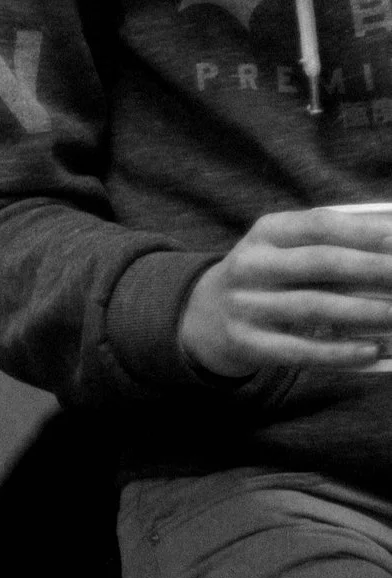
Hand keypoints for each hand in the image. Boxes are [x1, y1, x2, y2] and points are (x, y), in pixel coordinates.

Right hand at [179, 208, 391, 375]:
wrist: (203, 317)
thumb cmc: (268, 277)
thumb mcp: (284, 249)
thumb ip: (329, 244)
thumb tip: (390, 252)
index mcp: (266, 233)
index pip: (319, 225)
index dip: (363, 232)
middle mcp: (250, 266)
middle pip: (320, 264)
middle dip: (372, 269)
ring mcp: (244, 306)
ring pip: (312, 307)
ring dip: (363, 312)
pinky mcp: (245, 343)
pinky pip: (297, 350)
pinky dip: (339, 352)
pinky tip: (372, 350)